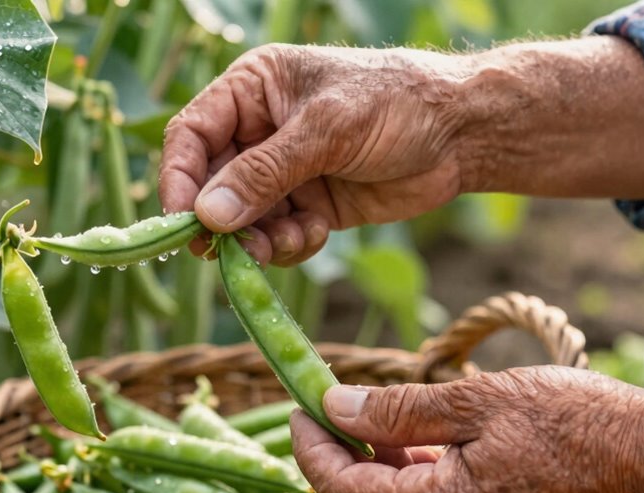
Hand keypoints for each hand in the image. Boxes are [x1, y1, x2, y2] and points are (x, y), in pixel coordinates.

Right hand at [159, 44, 472, 264]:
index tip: (182, 220)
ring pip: (243, 219)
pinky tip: (315, 234)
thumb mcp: (326, 130)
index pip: (192, 134)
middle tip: (226, 252)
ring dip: (257, 239)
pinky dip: (288, 244)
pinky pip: (276, 236)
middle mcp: (260, 131)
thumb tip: (207, 217)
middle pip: (211, 185)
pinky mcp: (309, 206)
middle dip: (222, 220)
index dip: (179, 177)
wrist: (463, 134)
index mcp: (253, 90)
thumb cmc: (396, 104)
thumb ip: (264, 173)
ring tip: (286, 241)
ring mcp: (284, 172)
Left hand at [290, 366, 643, 492]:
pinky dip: (407, 492)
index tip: (300, 406)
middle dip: (333, 464)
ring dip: (371, 477)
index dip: (310, 446)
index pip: (341, 490)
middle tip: (332, 413)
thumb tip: (332, 407)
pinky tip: (417, 451)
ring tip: (378, 424)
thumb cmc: (570, 423)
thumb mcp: (471, 400)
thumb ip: (393, 412)